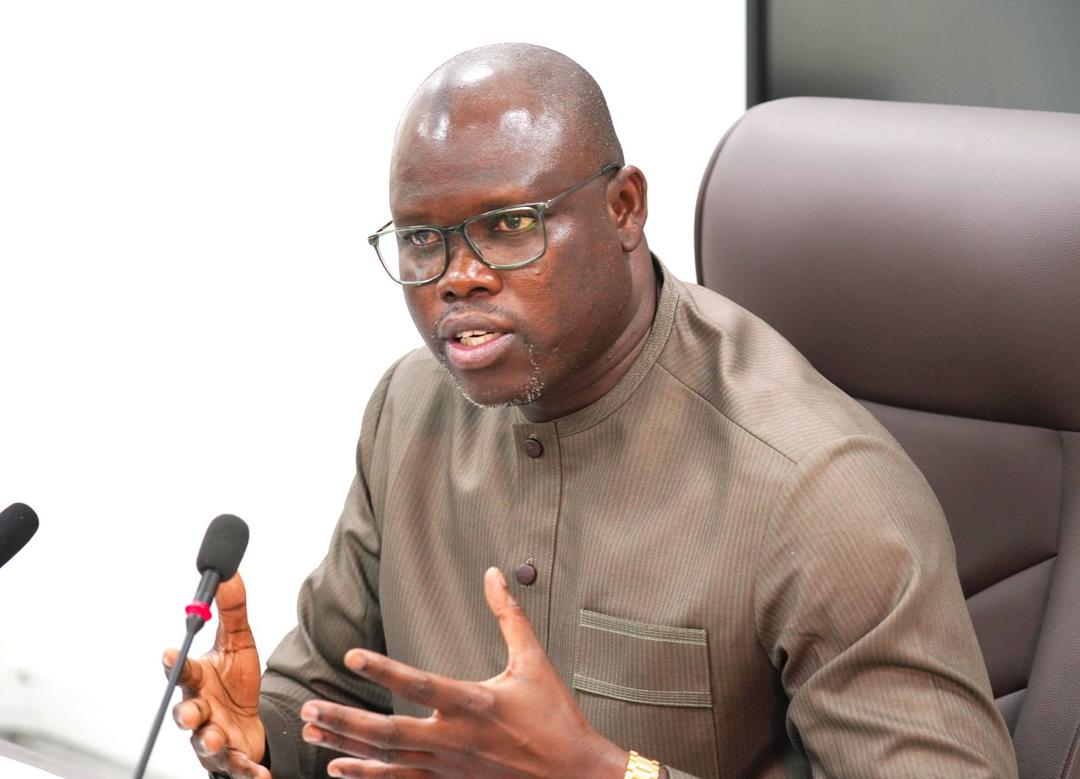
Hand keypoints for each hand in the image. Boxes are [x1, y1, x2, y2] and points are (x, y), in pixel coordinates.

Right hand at [164, 572, 268, 778]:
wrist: (250, 721)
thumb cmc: (236, 681)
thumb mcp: (239, 643)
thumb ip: (232, 611)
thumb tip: (228, 573)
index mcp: (199, 680)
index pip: (182, 670)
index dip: (175, 662)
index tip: (170, 652)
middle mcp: (199, 710)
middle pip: (185, 713)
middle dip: (185, 713)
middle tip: (190, 712)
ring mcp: (211, 738)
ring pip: (204, 743)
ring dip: (209, 742)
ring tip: (216, 739)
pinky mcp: (231, 760)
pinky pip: (237, 769)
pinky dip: (247, 773)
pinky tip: (260, 776)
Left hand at [299, 567, 628, 777]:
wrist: (574, 775)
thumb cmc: (555, 718)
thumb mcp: (534, 661)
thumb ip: (509, 615)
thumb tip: (495, 575)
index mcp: (474, 704)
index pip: (419, 684)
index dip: (383, 670)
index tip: (351, 657)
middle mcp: (454, 739)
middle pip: (387, 732)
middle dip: (344, 720)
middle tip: (309, 709)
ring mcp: (449, 767)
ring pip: (386, 759)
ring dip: (345, 746)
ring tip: (312, 734)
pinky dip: (367, 776)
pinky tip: (341, 769)